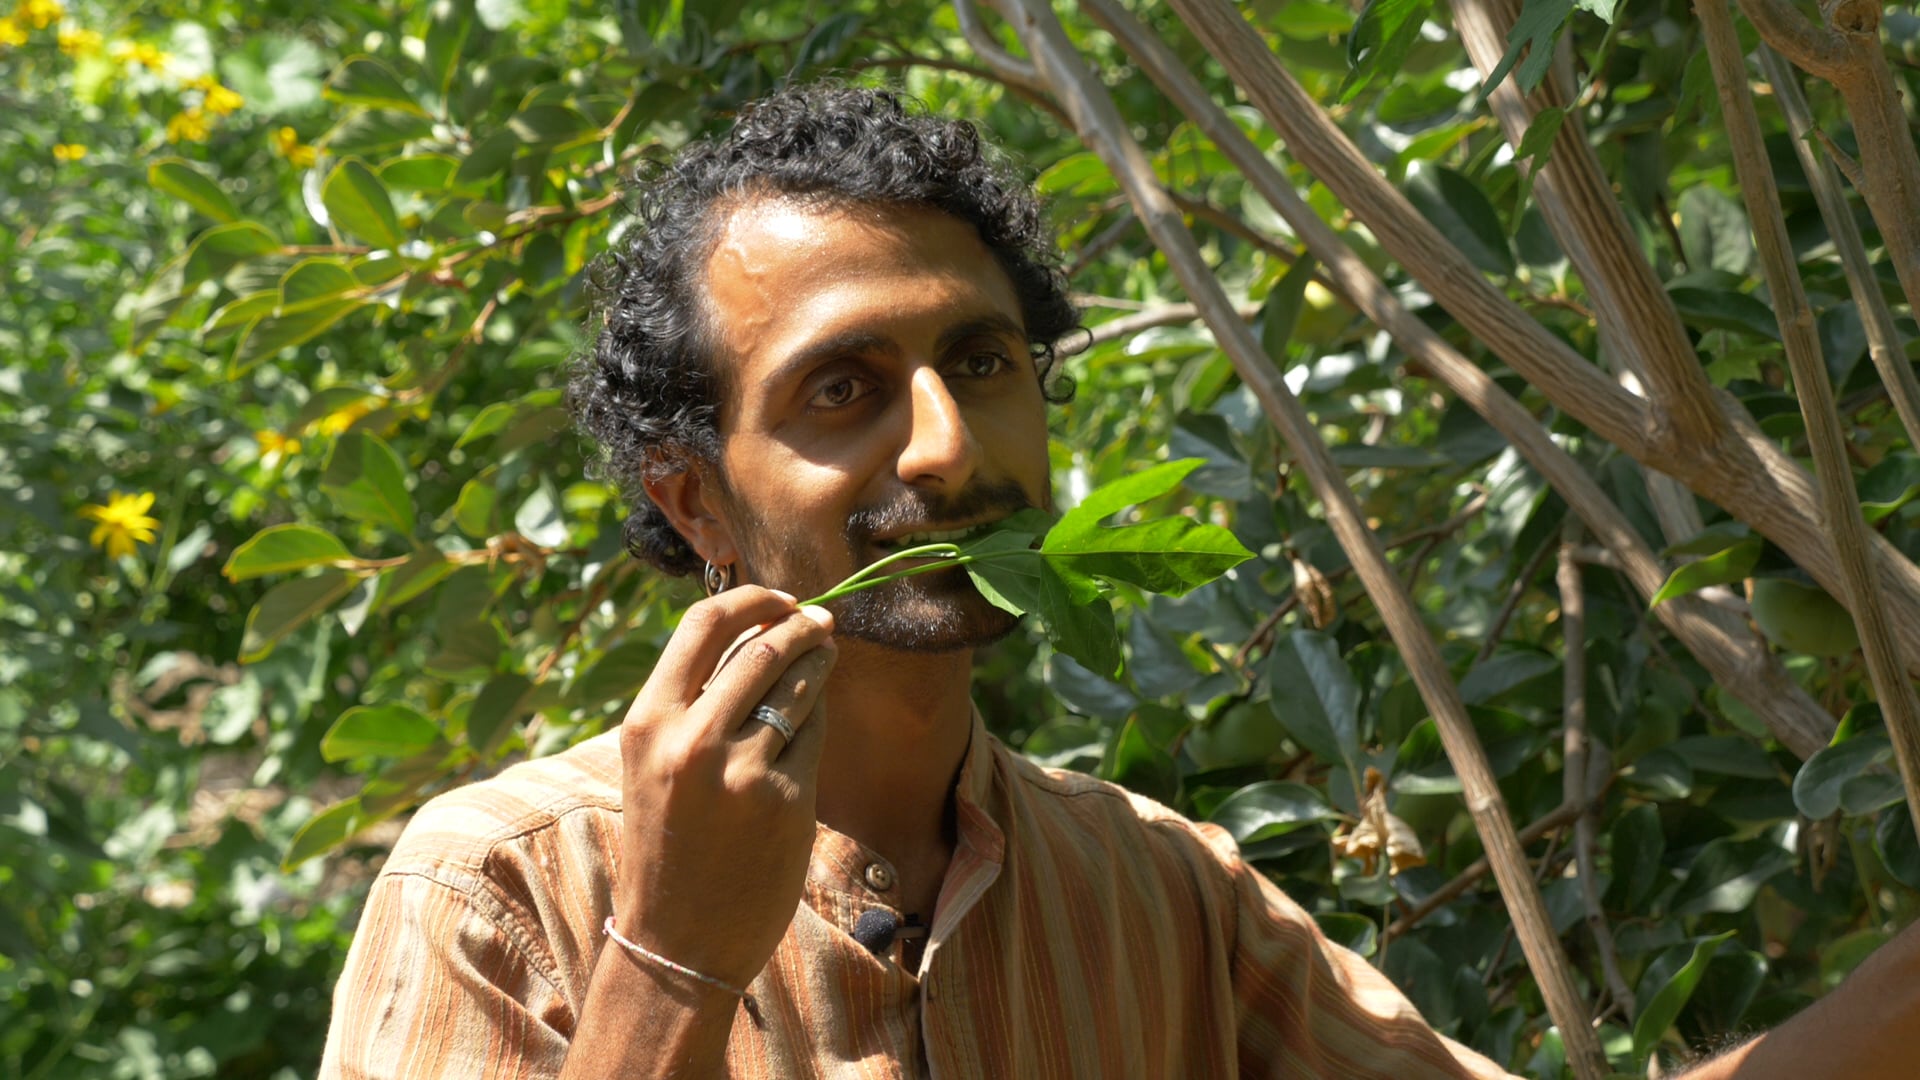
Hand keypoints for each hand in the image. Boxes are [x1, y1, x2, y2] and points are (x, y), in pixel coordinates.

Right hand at [611, 586, 836, 989]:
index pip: (703, 625)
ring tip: (825, 655)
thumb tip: (754, 635)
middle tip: (822, 621)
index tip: (780, 600)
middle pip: (763, 646)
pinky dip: (818, 718)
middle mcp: (691, 739)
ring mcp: (742, 770)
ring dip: (819, 662)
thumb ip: (692, 703)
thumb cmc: (669, 845)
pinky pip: (814, 736)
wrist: (678, 942)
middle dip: (801, 624)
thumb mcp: (654, 766)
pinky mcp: (786, 799)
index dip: (751, 600)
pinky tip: (813, 721)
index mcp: (648, 723)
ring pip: (798, 685)